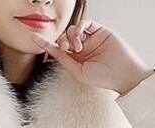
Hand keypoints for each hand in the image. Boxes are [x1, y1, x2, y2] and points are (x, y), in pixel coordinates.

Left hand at [29, 20, 154, 95]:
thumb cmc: (102, 78)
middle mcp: (82, 48)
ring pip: (73, 29)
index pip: (58, 49)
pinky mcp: (99, 30)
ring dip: (71, 37)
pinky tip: (81, 39)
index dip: (45, 43)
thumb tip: (52, 51)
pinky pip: (85, 23)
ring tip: (78, 48)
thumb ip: (64, 61)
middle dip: (61, 41)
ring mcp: (90, 39)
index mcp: (76, 59)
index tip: (33, 38)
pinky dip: (80, 28)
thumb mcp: (78, 72)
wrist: (121, 74)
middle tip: (66, 49)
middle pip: (63, 37)